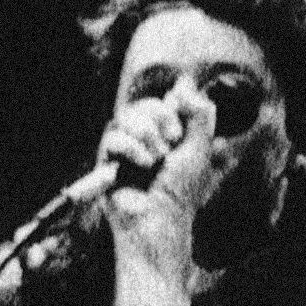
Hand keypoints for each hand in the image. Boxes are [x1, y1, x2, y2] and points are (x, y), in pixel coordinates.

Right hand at [99, 88, 225, 269]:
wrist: (162, 221)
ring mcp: (124, 150)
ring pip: (126, 116)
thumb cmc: (181, 192)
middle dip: (160, 118)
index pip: (163, 102)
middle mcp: (144, 140)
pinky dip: (133, 148)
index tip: (181, 132)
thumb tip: (184, 84)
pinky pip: (113, 137)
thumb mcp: (199, 149)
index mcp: (166, 135)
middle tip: (172, 143)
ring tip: (157, 159)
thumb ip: (198, 114)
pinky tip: (144, 165)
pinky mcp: (106, 161)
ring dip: (147, 134)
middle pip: (143, 104)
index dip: (172, 108)